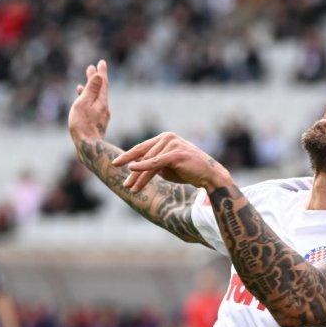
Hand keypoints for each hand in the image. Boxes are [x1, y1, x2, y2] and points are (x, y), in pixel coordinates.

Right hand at [68, 60, 110, 146]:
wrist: (88, 148)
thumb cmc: (83, 125)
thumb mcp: (85, 104)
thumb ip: (91, 90)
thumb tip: (99, 75)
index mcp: (102, 101)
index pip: (103, 83)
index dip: (101, 72)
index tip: (102, 62)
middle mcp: (103, 108)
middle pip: (100, 89)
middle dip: (96, 79)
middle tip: (93, 68)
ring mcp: (100, 116)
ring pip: (95, 99)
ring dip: (89, 90)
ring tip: (83, 83)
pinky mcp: (95, 124)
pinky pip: (91, 108)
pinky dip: (86, 102)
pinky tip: (81, 103)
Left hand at [112, 132, 232, 192]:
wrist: (209, 175)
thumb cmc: (189, 171)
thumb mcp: (167, 166)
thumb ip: (153, 163)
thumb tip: (136, 167)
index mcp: (165, 138)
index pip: (143, 147)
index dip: (128, 156)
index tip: (116, 164)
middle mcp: (167, 137)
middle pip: (143, 155)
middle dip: (132, 172)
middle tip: (124, 184)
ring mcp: (172, 144)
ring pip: (148, 162)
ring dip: (138, 177)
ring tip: (130, 188)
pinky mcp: (175, 154)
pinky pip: (156, 162)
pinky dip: (143, 167)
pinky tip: (132, 169)